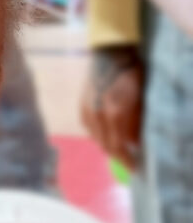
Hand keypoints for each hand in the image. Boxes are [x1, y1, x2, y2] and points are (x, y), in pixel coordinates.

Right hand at [81, 45, 144, 170]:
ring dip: (108, 144)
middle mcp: (97, 116)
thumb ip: (136, 124)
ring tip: (120, 146)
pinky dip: (100, 134)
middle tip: (128, 160)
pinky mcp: (82, 108)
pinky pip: (90, 129)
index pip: (119, 147)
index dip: (126, 160)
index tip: (134, 168)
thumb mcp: (140, 100)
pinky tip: (108, 131)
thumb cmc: (131, 74)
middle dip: (118, 156)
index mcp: (114, 114)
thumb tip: (134, 144)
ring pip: (97, 139)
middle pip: (106, 146)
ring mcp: (87, 112)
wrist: (109, 54)